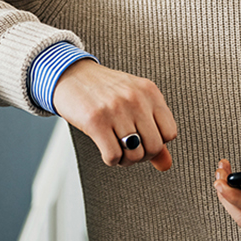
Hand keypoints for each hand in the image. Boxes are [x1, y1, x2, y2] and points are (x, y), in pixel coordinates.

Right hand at [51, 59, 177, 169]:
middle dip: (142, 155)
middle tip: (129, 149)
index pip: (169, 133)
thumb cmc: (105, 91)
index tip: (144, 140)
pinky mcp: (96, 120)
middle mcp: (135, 99)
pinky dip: (110, 159)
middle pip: (154, 147)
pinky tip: (104, 147)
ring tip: (116, 147)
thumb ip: (153, 132)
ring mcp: (116, 109)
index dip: (158, 143)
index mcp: (149, 92)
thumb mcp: (135, 103)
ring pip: (135, 154)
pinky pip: (113, 156)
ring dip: (125, 159)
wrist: (71, 75)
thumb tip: (166, 165)